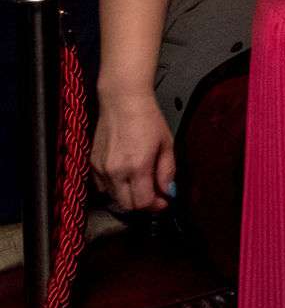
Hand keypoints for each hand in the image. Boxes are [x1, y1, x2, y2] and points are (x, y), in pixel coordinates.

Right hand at [92, 90, 175, 212]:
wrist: (123, 102)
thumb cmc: (147, 119)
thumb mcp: (166, 144)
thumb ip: (167, 171)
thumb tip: (168, 191)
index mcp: (137, 166)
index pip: (143, 202)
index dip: (156, 206)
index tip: (164, 201)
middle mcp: (116, 171)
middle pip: (127, 205)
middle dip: (143, 204)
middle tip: (155, 195)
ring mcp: (101, 169)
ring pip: (114, 198)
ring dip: (129, 196)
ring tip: (141, 183)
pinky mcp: (92, 164)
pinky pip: (102, 187)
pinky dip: (115, 187)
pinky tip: (125, 176)